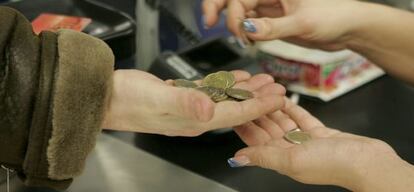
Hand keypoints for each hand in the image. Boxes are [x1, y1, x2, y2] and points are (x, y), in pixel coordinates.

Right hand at [101, 70, 284, 136]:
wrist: (105, 98)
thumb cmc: (126, 101)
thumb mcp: (157, 98)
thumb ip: (184, 102)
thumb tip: (208, 108)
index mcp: (193, 119)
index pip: (234, 113)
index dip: (258, 105)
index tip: (277, 98)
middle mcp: (193, 117)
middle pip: (234, 108)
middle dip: (257, 99)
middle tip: (277, 88)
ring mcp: (187, 108)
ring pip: (224, 99)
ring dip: (244, 90)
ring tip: (262, 81)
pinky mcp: (179, 98)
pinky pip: (208, 92)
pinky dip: (223, 85)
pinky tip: (232, 79)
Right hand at [203, 0, 367, 49]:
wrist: (348, 30)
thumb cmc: (335, 16)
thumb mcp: (302, 22)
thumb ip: (273, 27)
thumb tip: (247, 27)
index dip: (232, 12)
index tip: (235, 30)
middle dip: (219, 8)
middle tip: (208, 22)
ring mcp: (271, 7)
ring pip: (241, 11)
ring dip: (234, 24)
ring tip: (239, 39)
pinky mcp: (273, 20)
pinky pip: (251, 23)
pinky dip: (245, 32)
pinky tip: (247, 40)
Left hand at [229, 98, 411, 190]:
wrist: (368, 162)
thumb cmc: (332, 165)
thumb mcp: (291, 160)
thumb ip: (264, 157)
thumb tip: (237, 158)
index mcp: (280, 159)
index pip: (255, 139)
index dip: (245, 123)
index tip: (235, 107)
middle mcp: (290, 151)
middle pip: (268, 128)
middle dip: (258, 110)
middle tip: (249, 92)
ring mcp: (305, 142)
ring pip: (283, 121)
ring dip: (273, 107)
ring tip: (263, 91)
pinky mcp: (319, 134)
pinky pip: (301, 118)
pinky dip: (292, 109)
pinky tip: (283, 99)